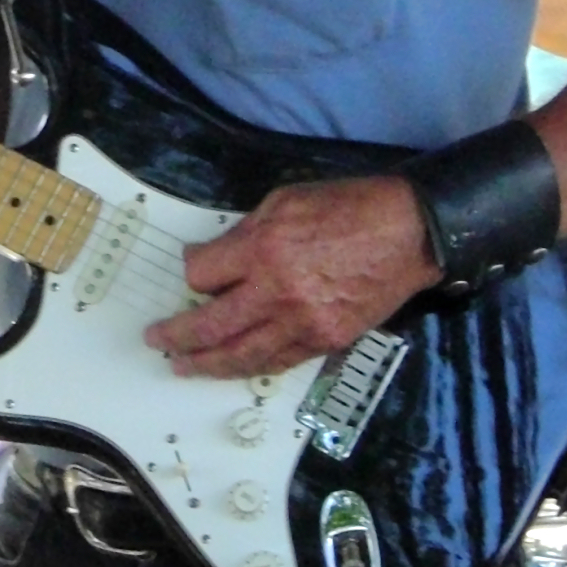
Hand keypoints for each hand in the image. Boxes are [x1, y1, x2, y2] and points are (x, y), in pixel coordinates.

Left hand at [144, 174, 436, 379]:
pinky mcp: (326, 341)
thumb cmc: (349, 206)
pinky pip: (278, 362)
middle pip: (211, 326)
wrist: (409, 233)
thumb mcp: (285, 200)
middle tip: (157, 340)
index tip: (192, 272)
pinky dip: (251, 366)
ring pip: (241, 356)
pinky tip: (234, 366)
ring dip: (206, 364)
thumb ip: (245, 232)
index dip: (191, 275)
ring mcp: (302, 323)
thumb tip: (212, 255)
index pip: (203, 275)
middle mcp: (276, 292)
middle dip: (177, 336)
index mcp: (263, 249)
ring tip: (183, 366)